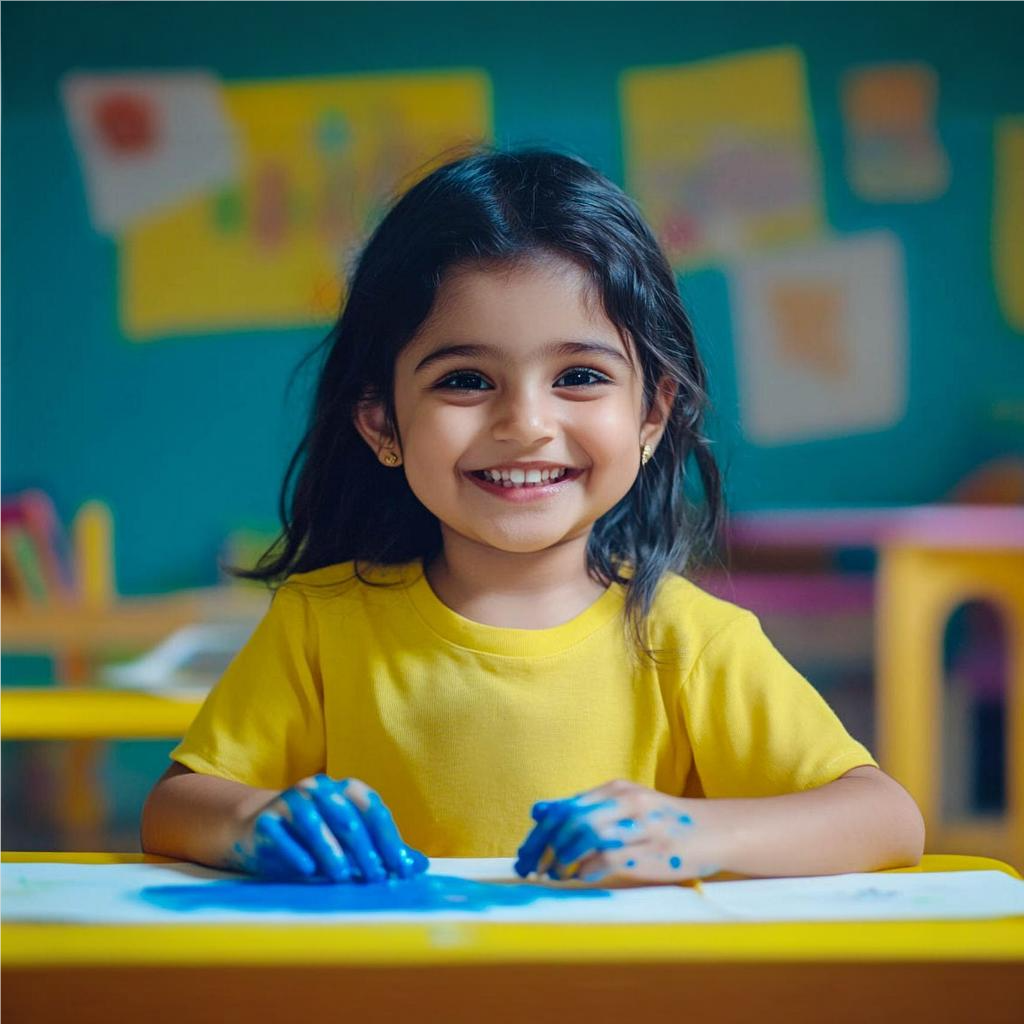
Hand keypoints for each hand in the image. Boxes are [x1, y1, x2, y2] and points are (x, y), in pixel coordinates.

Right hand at [232, 774, 428, 882]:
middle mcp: (320, 790)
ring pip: (314, 822)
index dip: (389, 839)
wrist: (260, 829)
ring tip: (343, 876)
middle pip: (348, 817)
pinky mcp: (266, 820)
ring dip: (331, 850)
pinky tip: (308, 869)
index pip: (374, 810)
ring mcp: (291, 802)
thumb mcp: (352, 842)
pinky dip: (296, 851)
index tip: (401, 869)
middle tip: (376, 878)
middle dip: (365, 850)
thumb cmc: (317, 837)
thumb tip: (421, 866)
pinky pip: (282, 834)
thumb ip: (384, 850)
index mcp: (346, 790)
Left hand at [514, 779, 718, 884]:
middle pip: (571, 820)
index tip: (525, 854)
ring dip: (562, 858)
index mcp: (616, 790)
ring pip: (587, 834)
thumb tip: (539, 811)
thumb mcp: (623, 806)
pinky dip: (588, 868)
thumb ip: (585, 809)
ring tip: (551, 874)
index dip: (540, 833)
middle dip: (544, 847)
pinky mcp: (651, 850)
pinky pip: (610, 857)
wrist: (714, 830)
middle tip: (530, 868)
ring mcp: (640, 826)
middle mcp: (626, 802)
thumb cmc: (662, 822)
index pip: (566, 808)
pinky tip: (578, 876)